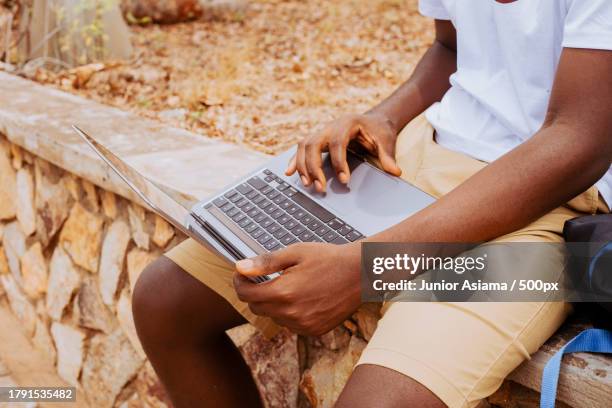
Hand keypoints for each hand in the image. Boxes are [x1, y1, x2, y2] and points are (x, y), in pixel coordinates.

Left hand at [233, 242, 361, 335]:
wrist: (360, 272)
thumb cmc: (329, 258)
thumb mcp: (295, 253)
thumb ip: (265, 262)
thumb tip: (240, 268)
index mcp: (284, 292)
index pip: (246, 295)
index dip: (240, 283)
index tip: (242, 274)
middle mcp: (292, 313)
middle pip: (257, 308)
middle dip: (255, 293)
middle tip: (263, 277)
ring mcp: (304, 325)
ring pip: (274, 317)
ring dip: (274, 304)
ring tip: (289, 285)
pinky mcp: (314, 330)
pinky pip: (291, 324)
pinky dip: (290, 313)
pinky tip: (302, 297)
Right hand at [286, 112, 401, 191]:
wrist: (374, 121)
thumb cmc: (379, 131)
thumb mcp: (386, 141)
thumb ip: (388, 156)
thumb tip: (396, 172)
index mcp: (346, 123)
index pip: (337, 143)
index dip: (338, 162)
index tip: (344, 181)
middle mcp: (330, 125)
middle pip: (313, 144)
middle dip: (314, 167)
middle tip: (320, 188)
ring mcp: (321, 131)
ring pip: (304, 146)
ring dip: (302, 166)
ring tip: (308, 185)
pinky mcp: (317, 139)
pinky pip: (301, 148)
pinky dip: (294, 161)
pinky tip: (289, 173)